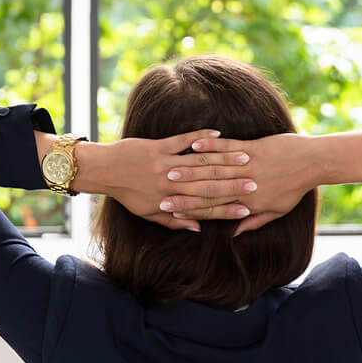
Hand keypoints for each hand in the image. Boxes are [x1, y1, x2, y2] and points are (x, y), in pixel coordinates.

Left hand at [77, 130, 257, 232]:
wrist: (105, 171)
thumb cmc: (128, 194)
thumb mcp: (149, 214)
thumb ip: (175, 222)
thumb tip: (198, 228)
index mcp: (170, 202)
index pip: (204, 208)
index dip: (226, 209)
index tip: (246, 208)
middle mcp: (170, 184)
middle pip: (207, 185)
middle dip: (233, 185)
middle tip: (256, 183)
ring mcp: (164, 164)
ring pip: (200, 162)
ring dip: (224, 160)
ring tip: (245, 158)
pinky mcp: (158, 147)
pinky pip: (183, 141)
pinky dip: (201, 138)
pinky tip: (218, 134)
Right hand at [157, 132, 317, 235]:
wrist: (312, 162)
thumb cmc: (294, 188)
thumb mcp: (276, 211)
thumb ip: (253, 222)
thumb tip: (234, 233)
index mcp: (249, 203)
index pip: (213, 208)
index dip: (190, 210)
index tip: (170, 211)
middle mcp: (246, 186)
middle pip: (209, 189)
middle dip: (182, 191)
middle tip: (161, 191)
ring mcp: (249, 165)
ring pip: (215, 168)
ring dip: (191, 168)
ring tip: (169, 168)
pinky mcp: (253, 147)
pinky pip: (228, 146)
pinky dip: (210, 145)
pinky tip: (194, 144)